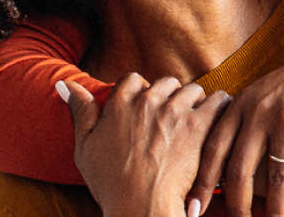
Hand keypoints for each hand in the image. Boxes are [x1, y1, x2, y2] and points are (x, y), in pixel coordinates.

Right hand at [62, 74, 231, 216]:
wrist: (141, 207)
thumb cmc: (111, 184)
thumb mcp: (85, 148)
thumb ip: (81, 111)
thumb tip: (64, 83)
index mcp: (120, 103)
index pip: (133, 79)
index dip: (140, 93)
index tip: (144, 109)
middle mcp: (148, 100)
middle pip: (165, 83)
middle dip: (169, 97)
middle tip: (172, 118)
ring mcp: (175, 111)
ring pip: (192, 90)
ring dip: (194, 102)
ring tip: (195, 120)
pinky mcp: (198, 125)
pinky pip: (217, 101)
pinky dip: (220, 106)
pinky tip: (218, 116)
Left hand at [190, 41, 283, 216]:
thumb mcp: (264, 94)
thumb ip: (242, 119)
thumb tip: (215, 156)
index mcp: (242, 103)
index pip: (215, 148)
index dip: (202, 181)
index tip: (193, 207)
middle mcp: (260, 109)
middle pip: (240, 168)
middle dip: (236, 204)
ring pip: (275, 176)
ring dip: (274, 209)